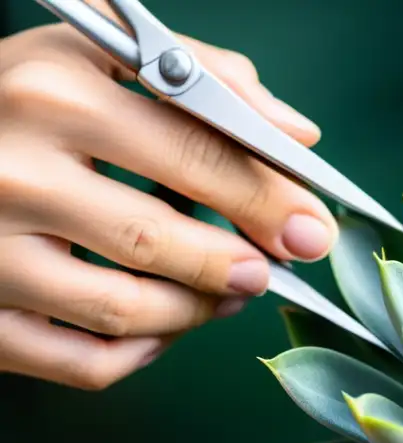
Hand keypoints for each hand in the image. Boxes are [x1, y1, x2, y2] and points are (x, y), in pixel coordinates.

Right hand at [0, 20, 337, 388]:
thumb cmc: (23, 105)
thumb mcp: (98, 58)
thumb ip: (202, 80)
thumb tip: (298, 135)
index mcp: (55, 91)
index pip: (196, 152)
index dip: (270, 199)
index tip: (312, 228)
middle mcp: (13, 173)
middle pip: (161, 239)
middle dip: (240, 264)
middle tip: (270, 269)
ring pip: (130, 311)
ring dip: (197, 311)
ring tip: (225, 293)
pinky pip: (87, 365)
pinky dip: (143, 354)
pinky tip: (163, 326)